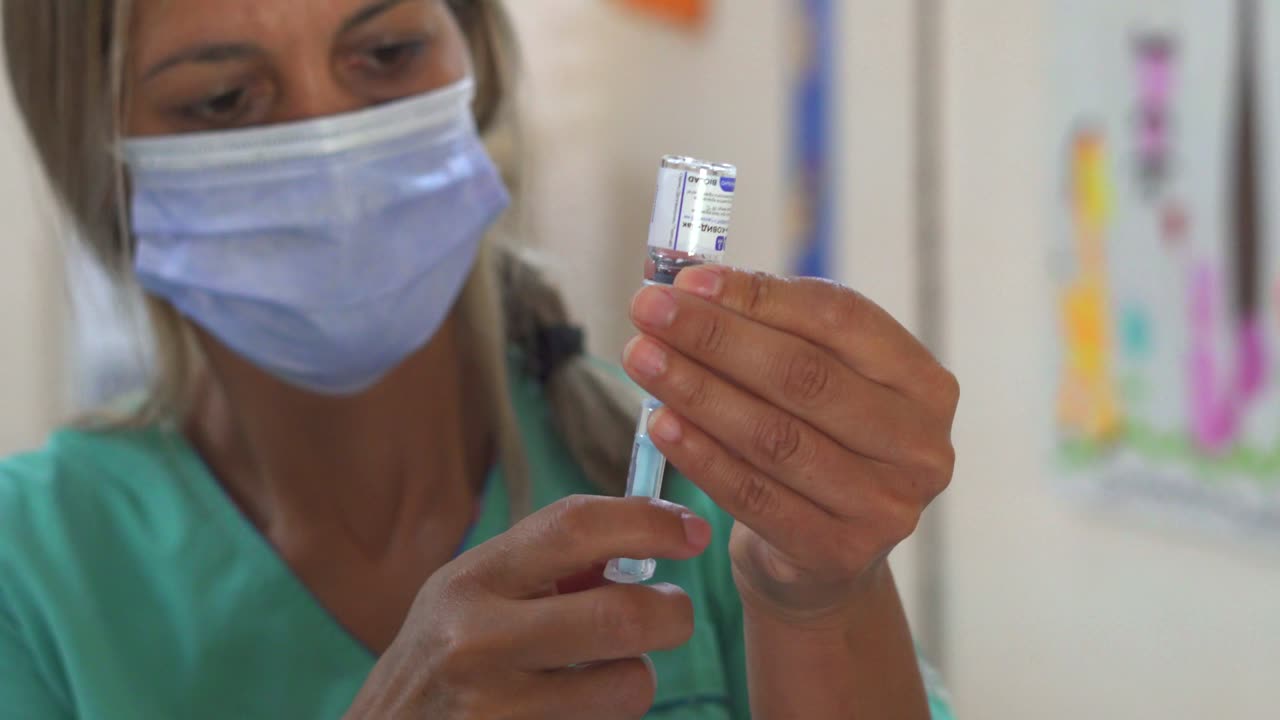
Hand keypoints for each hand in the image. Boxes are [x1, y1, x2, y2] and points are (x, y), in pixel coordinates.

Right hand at [345, 496, 711, 719]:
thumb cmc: (443, 657)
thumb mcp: (474, 595)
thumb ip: (549, 567)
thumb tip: (651, 540)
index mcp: (471, 581)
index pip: (574, 527)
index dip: (647, 521)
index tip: (692, 531)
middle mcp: (476, 641)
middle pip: (621, 616)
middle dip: (671, 613)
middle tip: (672, 613)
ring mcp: (495, 709)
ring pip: (628, 688)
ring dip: (636, 678)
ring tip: (603, 675)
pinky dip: (606, 718)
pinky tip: (567, 711)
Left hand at [621, 266, 957, 625]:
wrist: (823, 559)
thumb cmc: (815, 444)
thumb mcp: (817, 382)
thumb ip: (773, 330)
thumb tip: (692, 283)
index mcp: (924, 383)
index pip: (841, 318)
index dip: (760, 294)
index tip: (689, 279)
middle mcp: (920, 445)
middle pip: (804, 375)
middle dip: (714, 337)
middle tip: (647, 310)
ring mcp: (885, 506)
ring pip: (773, 436)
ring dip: (696, 390)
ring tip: (640, 357)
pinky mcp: (837, 554)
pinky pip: (752, 495)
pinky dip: (699, 455)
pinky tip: (659, 422)